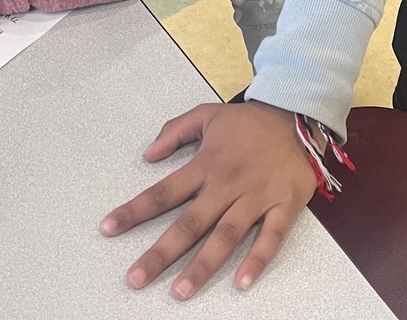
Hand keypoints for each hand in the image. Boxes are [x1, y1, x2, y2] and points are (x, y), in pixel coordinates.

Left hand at [100, 101, 319, 299]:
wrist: (297, 115)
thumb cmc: (250, 121)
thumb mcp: (207, 114)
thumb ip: (174, 131)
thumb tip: (147, 153)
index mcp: (206, 164)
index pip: (164, 192)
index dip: (134, 210)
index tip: (109, 228)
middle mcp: (227, 184)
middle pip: (189, 223)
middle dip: (161, 253)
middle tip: (136, 278)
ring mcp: (256, 197)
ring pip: (226, 236)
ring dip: (203, 265)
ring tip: (181, 291)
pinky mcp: (284, 206)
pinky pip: (271, 237)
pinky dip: (258, 260)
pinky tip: (242, 282)